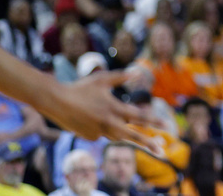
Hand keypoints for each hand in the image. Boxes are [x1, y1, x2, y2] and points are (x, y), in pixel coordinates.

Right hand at [41, 71, 162, 152]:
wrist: (55, 101)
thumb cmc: (80, 87)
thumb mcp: (103, 79)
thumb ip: (121, 77)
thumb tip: (137, 72)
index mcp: (114, 108)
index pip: (138, 117)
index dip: (154, 121)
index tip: (167, 126)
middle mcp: (108, 123)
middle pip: (132, 136)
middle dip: (148, 143)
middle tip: (162, 150)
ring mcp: (98, 132)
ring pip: (117, 135)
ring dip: (125, 133)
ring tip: (128, 130)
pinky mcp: (89, 137)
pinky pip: (102, 134)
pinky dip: (103, 128)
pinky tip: (90, 117)